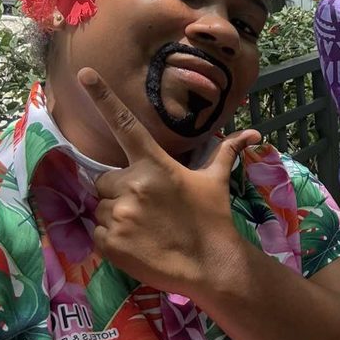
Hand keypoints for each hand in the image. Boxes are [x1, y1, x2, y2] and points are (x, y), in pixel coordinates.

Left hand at [78, 67, 260, 297]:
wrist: (212, 266)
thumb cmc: (213, 220)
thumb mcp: (215, 182)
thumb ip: (226, 153)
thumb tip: (254, 134)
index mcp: (156, 165)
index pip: (126, 125)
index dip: (104, 98)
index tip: (84, 73)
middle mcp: (134, 185)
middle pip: (105, 179)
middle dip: (120, 191)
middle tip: (149, 210)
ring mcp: (119, 215)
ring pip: (101, 207)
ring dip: (117, 216)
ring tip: (146, 229)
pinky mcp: (109, 243)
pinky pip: (97, 233)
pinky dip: (113, 240)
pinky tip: (138, 245)